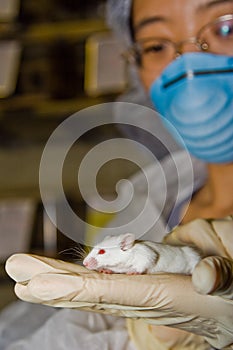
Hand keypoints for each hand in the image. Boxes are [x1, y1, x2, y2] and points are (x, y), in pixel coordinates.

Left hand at [5, 222, 232, 349]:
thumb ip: (220, 276)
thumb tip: (204, 278)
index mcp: (162, 298)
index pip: (107, 293)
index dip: (70, 289)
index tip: (35, 285)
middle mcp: (143, 293)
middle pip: (88, 288)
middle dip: (50, 281)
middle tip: (14, 270)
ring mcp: (140, 283)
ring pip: (92, 280)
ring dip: (57, 275)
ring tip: (24, 269)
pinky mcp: (144, 272)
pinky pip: (107, 273)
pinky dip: (80, 272)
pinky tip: (60, 273)